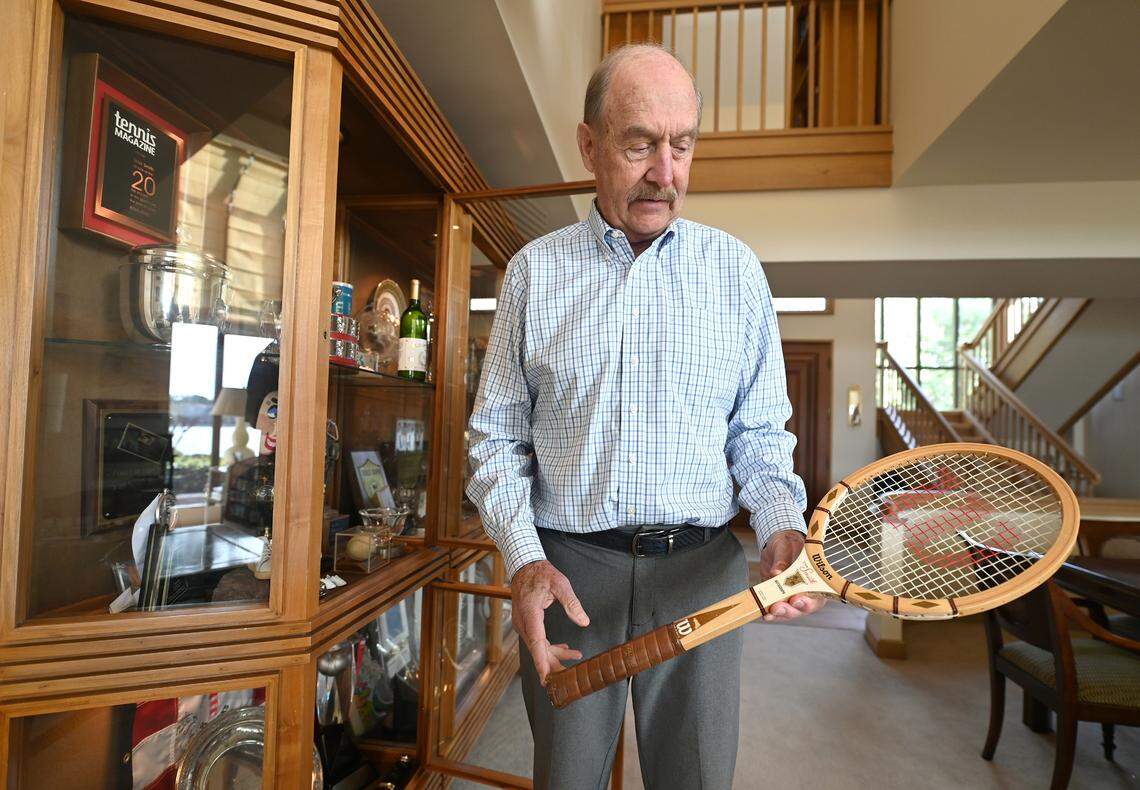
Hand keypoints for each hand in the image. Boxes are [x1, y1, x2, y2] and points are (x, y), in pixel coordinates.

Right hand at [511, 560, 589, 685]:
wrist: (525, 567)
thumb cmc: (541, 574)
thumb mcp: (560, 584)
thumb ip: (572, 603)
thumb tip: (584, 621)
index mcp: (531, 614)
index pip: (537, 643)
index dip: (542, 662)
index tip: (546, 679)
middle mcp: (524, 623)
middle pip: (538, 650)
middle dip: (553, 664)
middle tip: (569, 676)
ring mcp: (524, 625)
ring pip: (539, 647)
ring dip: (555, 654)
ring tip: (576, 655)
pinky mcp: (527, 624)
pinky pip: (538, 640)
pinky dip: (551, 646)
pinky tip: (565, 647)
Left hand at [759, 529, 826, 621]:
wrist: (776, 547)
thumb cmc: (788, 544)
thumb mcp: (786, 546)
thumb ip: (782, 558)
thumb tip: (776, 571)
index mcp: (815, 580)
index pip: (816, 597)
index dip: (808, 602)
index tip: (796, 599)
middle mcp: (805, 593)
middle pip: (801, 608)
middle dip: (790, 610)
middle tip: (778, 606)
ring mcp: (791, 597)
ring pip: (788, 612)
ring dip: (779, 613)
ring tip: (769, 612)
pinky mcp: (777, 598)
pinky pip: (775, 609)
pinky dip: (770, 613)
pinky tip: (764, 614)